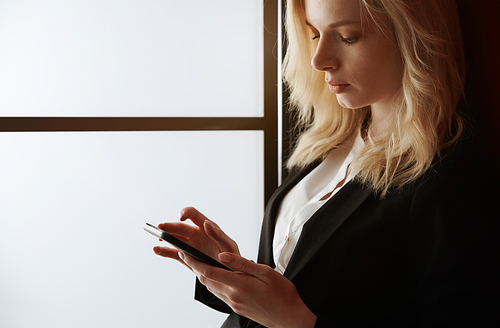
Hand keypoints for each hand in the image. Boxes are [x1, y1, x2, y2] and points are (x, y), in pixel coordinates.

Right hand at [153, 207, 239, 269]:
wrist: (230, 276)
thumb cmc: (232, 258)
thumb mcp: (229, 246)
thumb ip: (218, 235)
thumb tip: (207, 223)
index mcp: (207, 228)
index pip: (194, 215)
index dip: (186, 213)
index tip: (181, 217)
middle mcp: (197, 235)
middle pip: (180, 227)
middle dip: (170, 226)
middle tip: (161, 228)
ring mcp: (190, 246)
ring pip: (174, 239)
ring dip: (164, 237)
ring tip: (157, 238)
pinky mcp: (187, 258)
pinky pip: (173, 253)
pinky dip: (164, 252)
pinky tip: (156, 250)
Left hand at [180, 252, 316, 327]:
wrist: (290, 318)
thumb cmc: (283, 294)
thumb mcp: (265, 272)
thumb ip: (241, 263)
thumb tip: (221, 255)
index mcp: (238, 284)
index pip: (208, 271)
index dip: (193, 261)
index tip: (184, 252)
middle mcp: (232, 295)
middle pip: (206, 280)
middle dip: (194, 266)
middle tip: (185, 254)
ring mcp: (233, 303)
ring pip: (211, 287)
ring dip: (202, 275)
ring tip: (197, 262)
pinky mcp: (236, 308)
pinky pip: (219, 294)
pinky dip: (212, 283)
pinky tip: (215, 277)